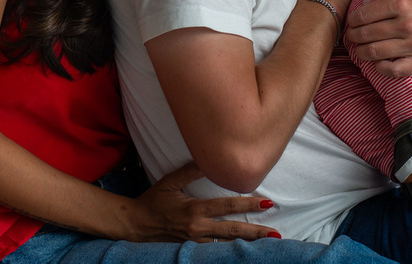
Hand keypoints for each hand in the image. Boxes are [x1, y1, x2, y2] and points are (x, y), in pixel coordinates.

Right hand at [129, 164, 279, 242]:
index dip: (248, 205)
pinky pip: (215, 250)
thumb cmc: (153, 200)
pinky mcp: (192, 248)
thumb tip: (211, 159)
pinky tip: (243, 250)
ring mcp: (195, 241)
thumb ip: (191, 170)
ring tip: (266, 245)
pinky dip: (230, 249)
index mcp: (194, 209)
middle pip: (232, 230)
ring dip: (246, 243)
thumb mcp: (170, 181)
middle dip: (256, 232)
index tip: (266, 203)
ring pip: (226, 243)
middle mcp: (197, 227)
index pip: (227, 207)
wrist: (136, 224)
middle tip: (275, 234)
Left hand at [345, 0, 411, 77]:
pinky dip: (380, 67)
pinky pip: (393, 70)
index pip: (364, 15)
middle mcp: (410, 24)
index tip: (352, 22)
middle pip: (367, 35)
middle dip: (354, 36)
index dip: (352, 20)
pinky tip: (377, 60)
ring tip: (360, 47)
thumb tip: (365, 1)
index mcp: (402, 3)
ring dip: (361, 52)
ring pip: (375, 53)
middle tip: (352, 35)